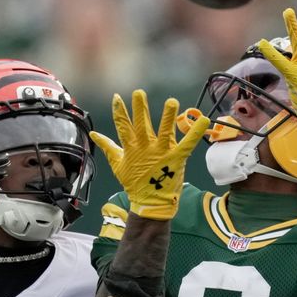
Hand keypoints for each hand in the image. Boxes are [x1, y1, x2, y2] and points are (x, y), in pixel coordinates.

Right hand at [89, 90, 209, 219]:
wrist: (151, 203)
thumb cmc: (135, 183)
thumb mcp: (118, 164)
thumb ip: (108, 147)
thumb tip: (94, 135)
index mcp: (131, 149)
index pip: (123, 127)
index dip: (120, 112)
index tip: (117, 97)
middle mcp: (146, 149)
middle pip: (142, 125)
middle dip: (140, 109)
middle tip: (139, 93)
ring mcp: (161, 153)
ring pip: (164, 131)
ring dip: (168, 116)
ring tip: (171, 102)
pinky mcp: (176, 158)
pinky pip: (187, 144)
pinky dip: (195, 132)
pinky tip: (203, 120)